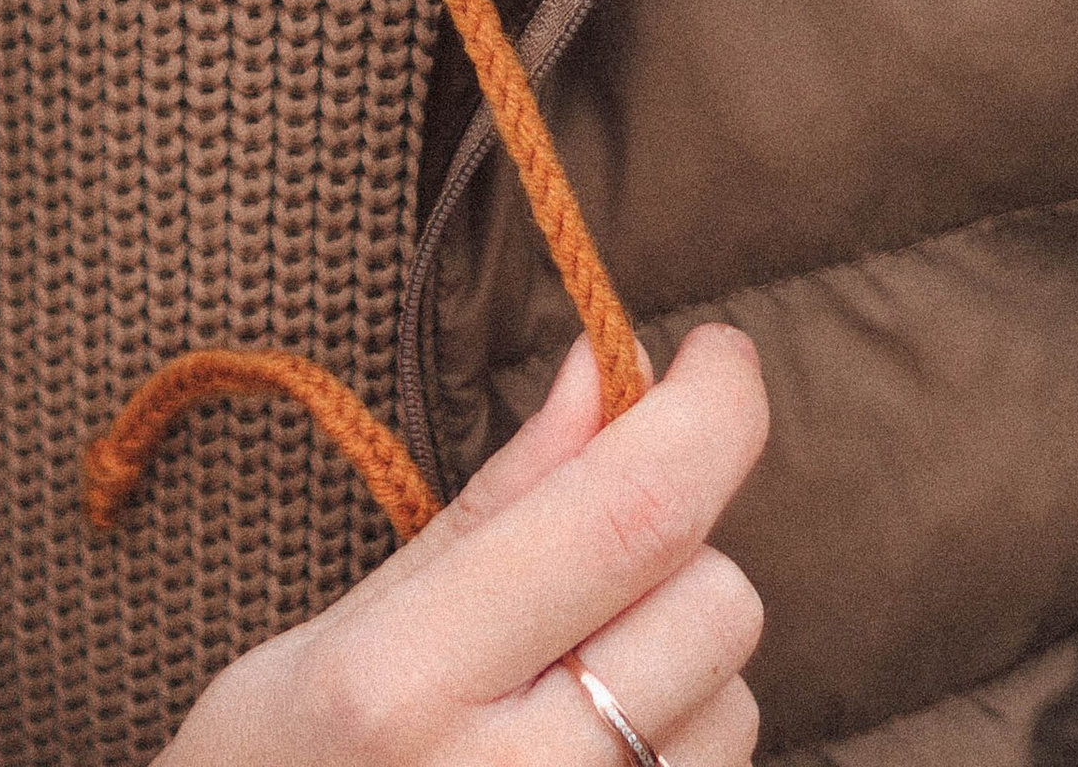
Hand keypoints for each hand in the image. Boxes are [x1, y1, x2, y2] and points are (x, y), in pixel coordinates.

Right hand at [166, 326, 765, 766]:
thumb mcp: (342, 631)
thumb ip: (494, 506)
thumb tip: (604, 368)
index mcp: (407, 679)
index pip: (630, 513)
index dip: (708, 413)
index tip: (718, 353)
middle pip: (715, 604)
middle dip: (678, 550)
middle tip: (586, 565)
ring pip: (735, 707)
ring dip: (680, 674)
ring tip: (560, 701)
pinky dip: (673, 753)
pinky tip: (577, 764)